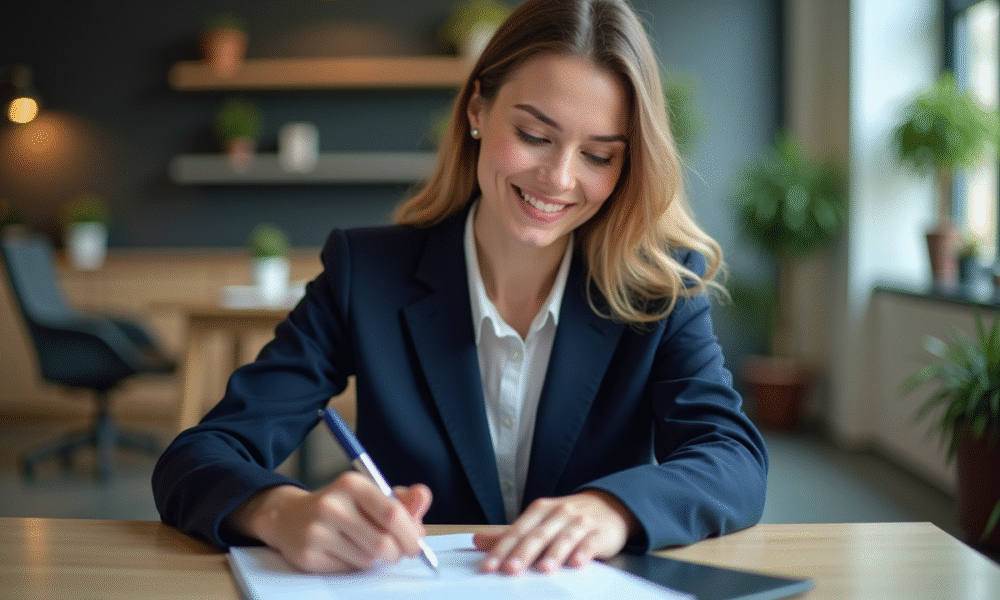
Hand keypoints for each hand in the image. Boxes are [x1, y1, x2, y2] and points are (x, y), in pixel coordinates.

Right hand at [227, 473, 431, 572]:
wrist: (289, 517)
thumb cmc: (340, 506)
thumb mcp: (368, 494)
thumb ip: (400, 499)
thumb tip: (424, 497)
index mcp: (352, 484)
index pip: (392, 514)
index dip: (410, 534)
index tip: (417, 544)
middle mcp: (332, 505)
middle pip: (382, 543)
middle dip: (397, 553)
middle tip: (398, 553)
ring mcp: (317, 531)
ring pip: (368, 559)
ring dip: (375, 559)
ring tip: (365, 546)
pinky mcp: (308, 555)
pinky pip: (348, 569)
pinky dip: (355, 565)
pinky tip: (345, 552)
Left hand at [473, 490, 636, 575]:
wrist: (609, 506)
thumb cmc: (568, 518)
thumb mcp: (538, 521)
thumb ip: (510, 534)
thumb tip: (478, 541)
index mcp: (540, 510)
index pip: (517, 530)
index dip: (502, 548)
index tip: (489, 566)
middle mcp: (559, 512)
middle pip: (538, 535)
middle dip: (523, 553)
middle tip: (510, 569)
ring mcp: (580, 521)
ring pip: (564, 537)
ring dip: (554, 553)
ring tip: (544, 569)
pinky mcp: (600, 532)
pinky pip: (591, 542)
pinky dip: (584, 552)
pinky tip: (577, 563)